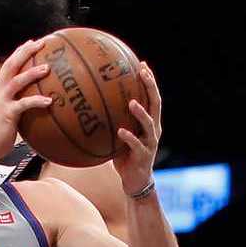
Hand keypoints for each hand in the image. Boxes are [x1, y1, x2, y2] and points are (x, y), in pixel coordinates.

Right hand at [0, 40, 52, 161]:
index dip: (20, 52)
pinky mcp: (7, 113)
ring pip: (18, 80)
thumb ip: (14, 103)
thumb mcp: (3, 112)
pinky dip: (37, 101)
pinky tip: (49, 101)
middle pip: (12, 64)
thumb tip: (31, 101)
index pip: (8, 64)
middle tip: (41, 43)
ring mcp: (1, 101)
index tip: (33, 43)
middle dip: (26, 52)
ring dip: (33, 73)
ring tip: (48, 68)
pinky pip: (24, 104)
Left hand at [114, 62, 161, 195]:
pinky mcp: (143, 156)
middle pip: (156, 104)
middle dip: (150, 87)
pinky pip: (136, 145)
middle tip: (142, 73)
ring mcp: (150, 143)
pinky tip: (121, 131)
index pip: (152, 97)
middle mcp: (153, 130)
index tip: (142, 64)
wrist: (135, 181)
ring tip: (132, 102)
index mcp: (150, 122)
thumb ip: (112, 120)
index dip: (150, 81)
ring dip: (141, 113)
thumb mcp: (119, 134)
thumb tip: (90, 105)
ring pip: (149, 124)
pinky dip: (129, 137)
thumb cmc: (124, 156)